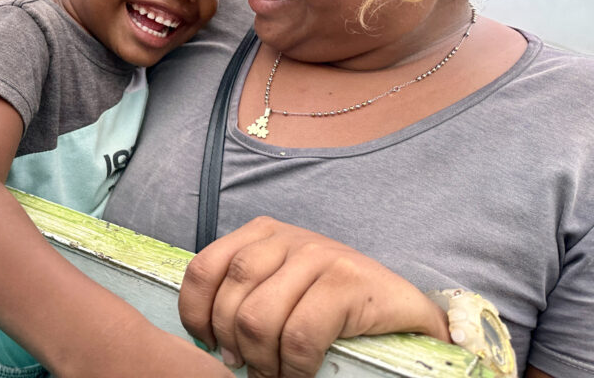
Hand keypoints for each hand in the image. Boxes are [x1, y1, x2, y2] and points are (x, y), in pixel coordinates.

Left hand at [179, 217, 448, 377]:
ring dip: (263, 360)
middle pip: (233, 301)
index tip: (207, 343)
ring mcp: (319, 255)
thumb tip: (205, 335)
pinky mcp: (348, 281)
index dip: (196, 313)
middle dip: (234, 345)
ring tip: (274, 375)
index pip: (204, 269)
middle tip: (247, 368)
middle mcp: (287, 237)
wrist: (401, 307)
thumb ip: (245, 294)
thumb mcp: (280, 287)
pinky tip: (300, 373)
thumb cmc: (333, 304)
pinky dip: (294, 366)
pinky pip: (300, 335)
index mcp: (261, 233)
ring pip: (259, 319)